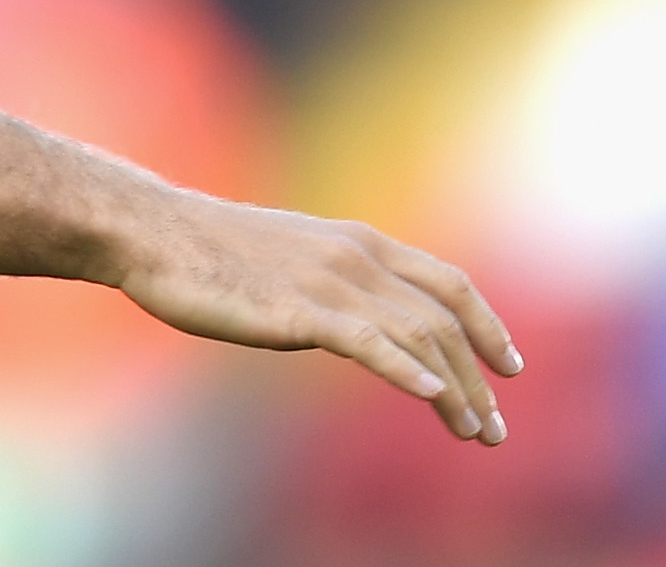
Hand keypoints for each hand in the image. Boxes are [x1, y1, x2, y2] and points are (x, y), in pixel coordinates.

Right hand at [109, 192, 522, 442]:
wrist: (156, 233)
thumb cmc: (213, 251)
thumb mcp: (294, 256)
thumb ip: (336, 283)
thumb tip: (361, 321)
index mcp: (361, 241)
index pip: (448, 281)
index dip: (487, 324)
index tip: (509, 365)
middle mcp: (359, 257)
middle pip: (444, 320)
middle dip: (480, 377)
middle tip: (496, 429)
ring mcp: (331, 282)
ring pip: (418, 338)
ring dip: (456, 390)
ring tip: (475, 432)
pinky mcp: (300, 311)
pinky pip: (370, 343)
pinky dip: (409, 371)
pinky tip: (433, 397)